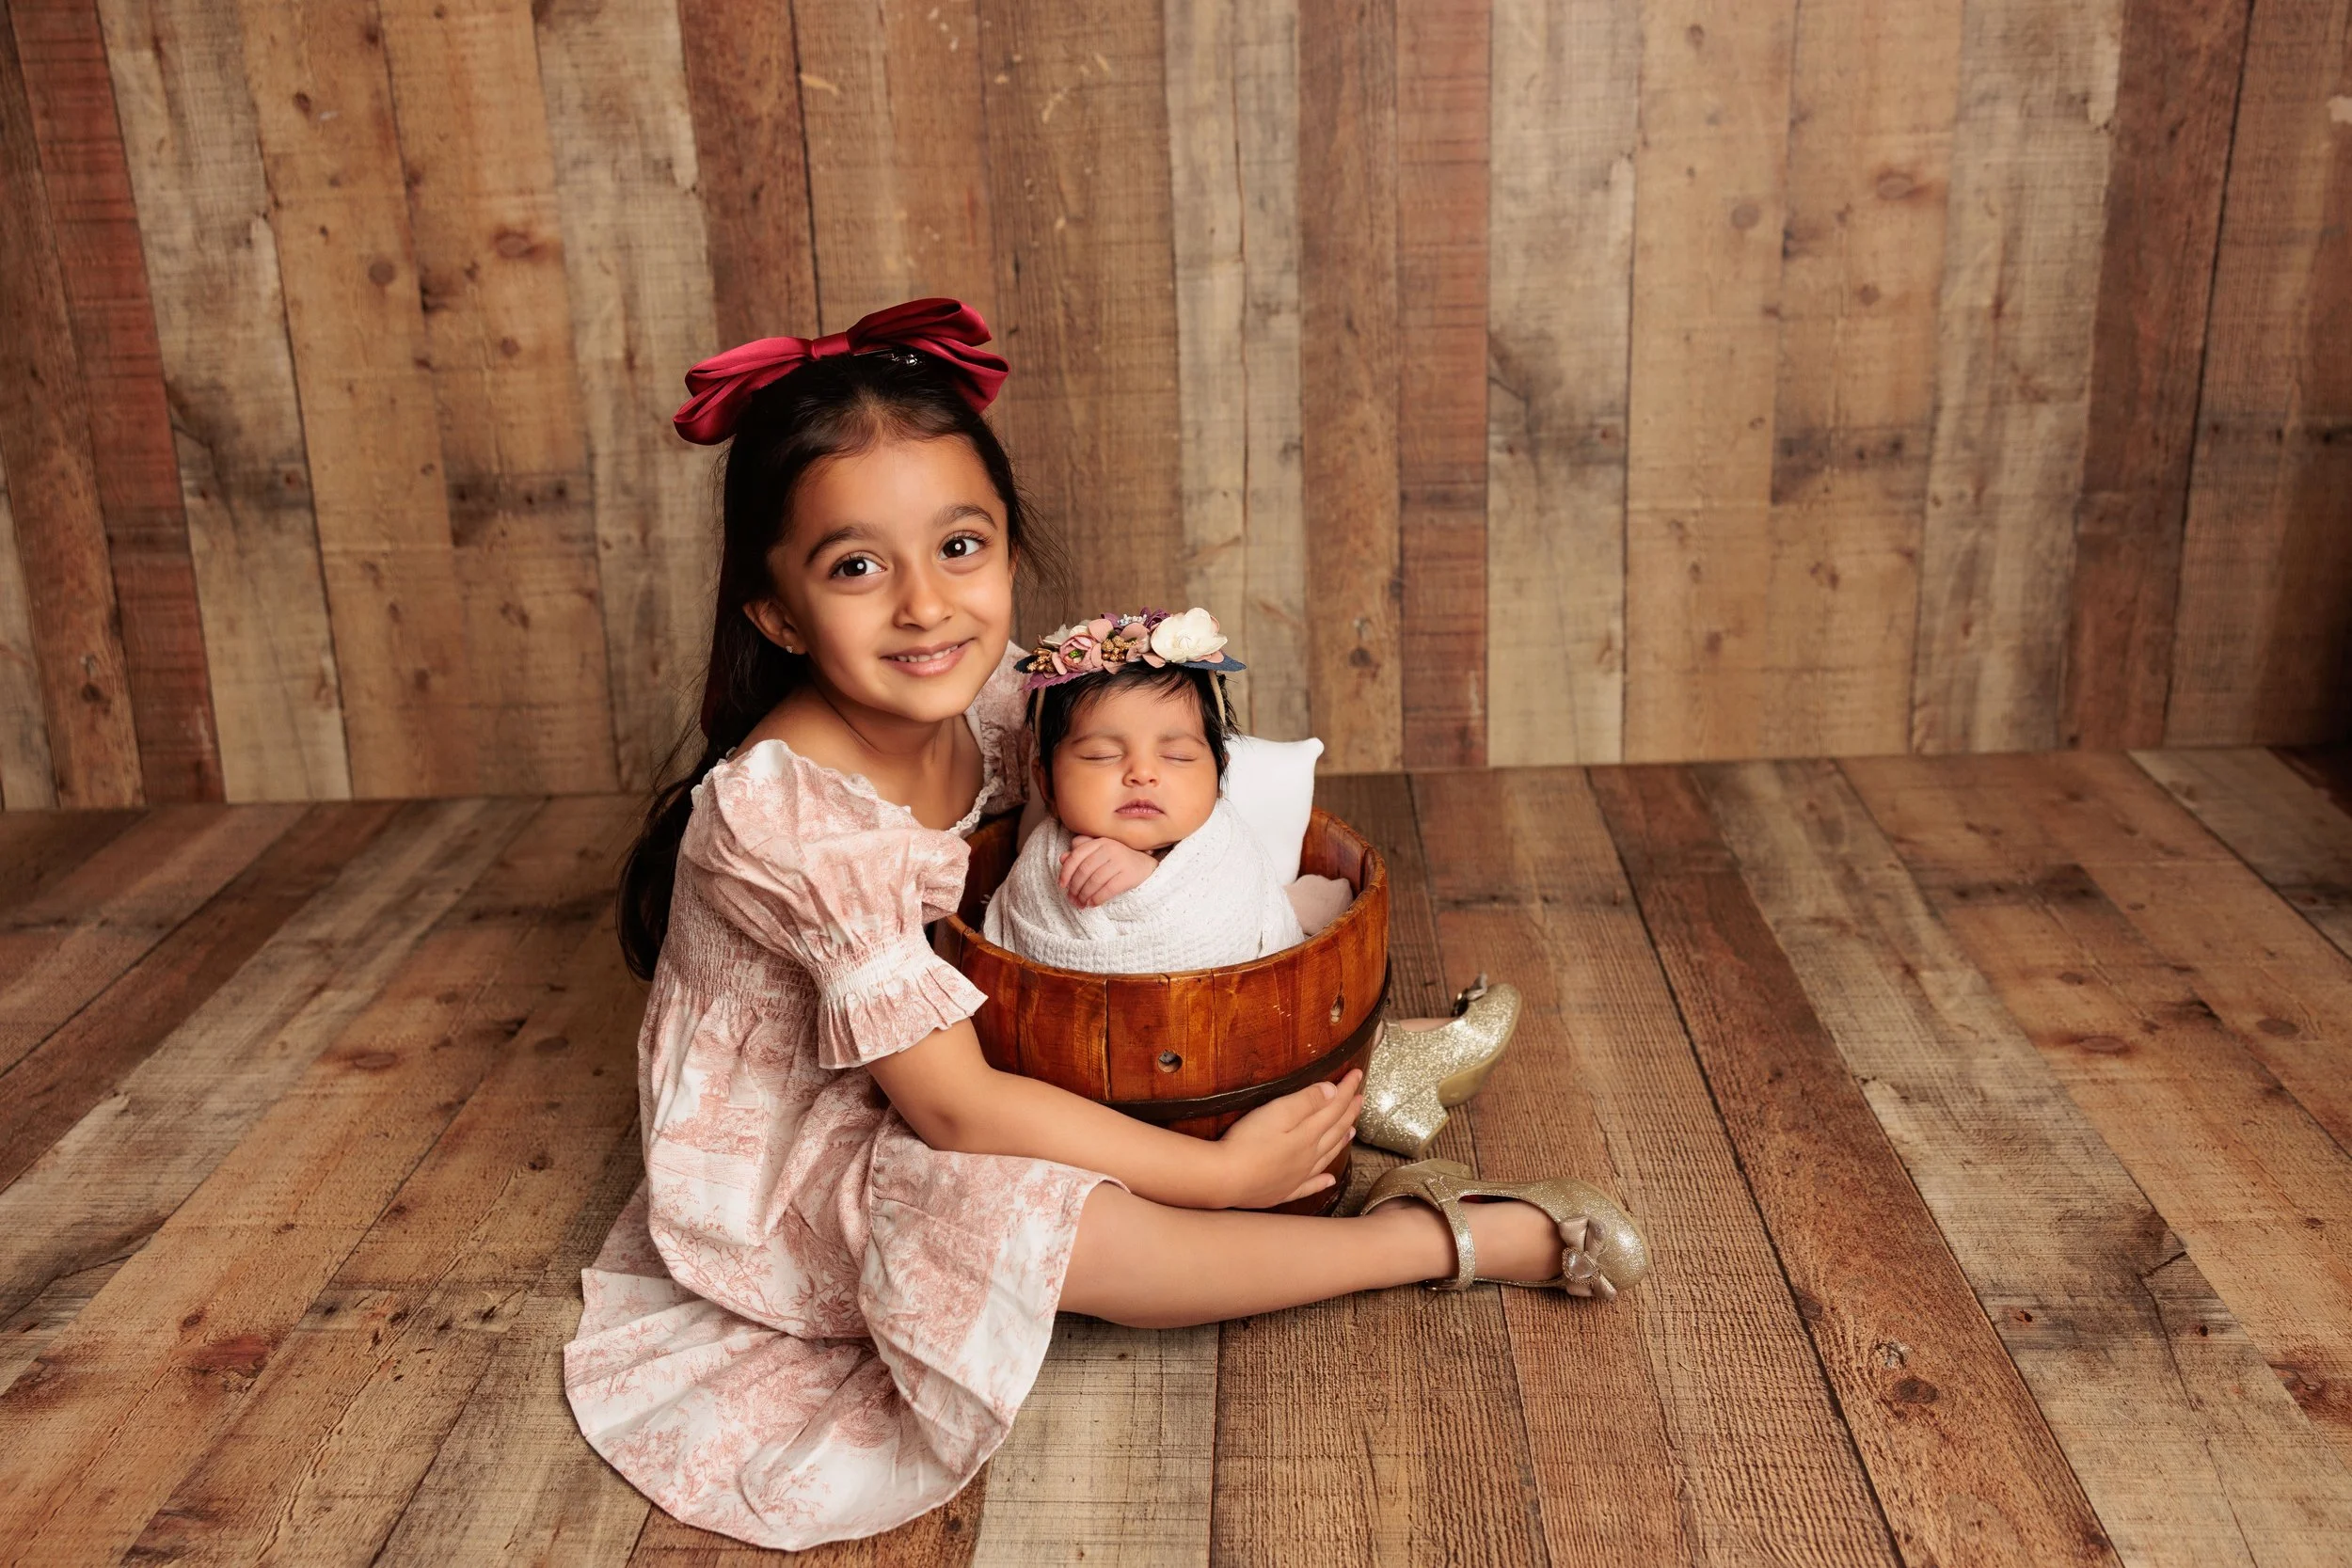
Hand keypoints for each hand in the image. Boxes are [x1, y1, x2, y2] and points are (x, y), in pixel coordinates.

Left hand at [1060, 835, 1159, 907]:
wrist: (1144, 866)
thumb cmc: (1116, 860)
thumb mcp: (1098, 854)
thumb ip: (1080, 854)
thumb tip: (1062, 858)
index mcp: (1099, 842)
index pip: (1077, 855)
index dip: (1066, 871)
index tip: (1062, 885)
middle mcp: (1110, 848)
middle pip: (1085, 870)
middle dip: (1075, 887)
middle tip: (1072, 899)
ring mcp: (1120, 861)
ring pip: (1095, 881)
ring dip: (1084, 895)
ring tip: (1081, 903)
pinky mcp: (1129, 875)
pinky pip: (1108, 889)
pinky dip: (1097, 898)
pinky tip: (1092, 904)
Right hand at [1214, 1068, 1363, 1208]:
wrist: (1225, 1179)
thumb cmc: (1247, 1143)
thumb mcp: (1277, 1112)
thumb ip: (1306, 1101)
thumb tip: (1333, 1092)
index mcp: (1308, 1135)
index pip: (1334, 1107)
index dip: (1347, 1089)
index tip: (1357, 1074)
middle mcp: (1308, 1156)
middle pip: (1334, 1130)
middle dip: (1349, 1111)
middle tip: (1360, 1098)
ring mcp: (1296, 1176)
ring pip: (1327, 1156)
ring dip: (1341, 1141)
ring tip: (1351, 1131)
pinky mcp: (1282, 1190)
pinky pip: (1309, 1186)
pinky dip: (1322, 1182)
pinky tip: (1328, 1181)